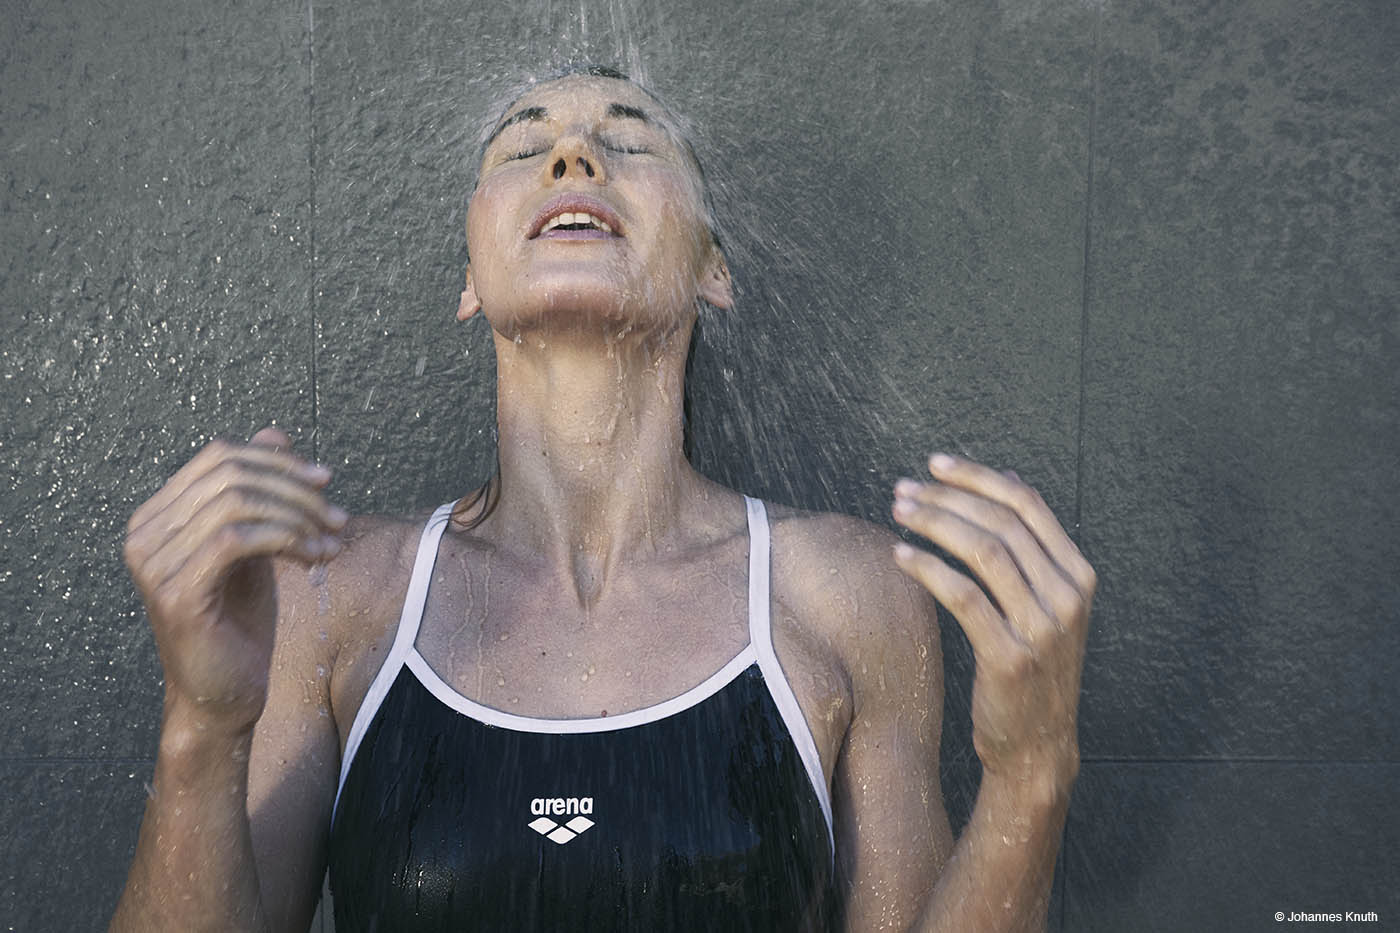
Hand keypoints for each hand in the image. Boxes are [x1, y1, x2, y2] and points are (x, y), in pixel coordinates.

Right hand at [123, 427, 346, 735]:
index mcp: (157, 515)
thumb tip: (275, 430)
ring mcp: (154, 564)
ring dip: (299, 517)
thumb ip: (258, 492)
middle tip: (338, 516)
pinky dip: (287, 540)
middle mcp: (144, 533)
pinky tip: (316, 561)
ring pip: (237, 502)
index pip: (219, 456)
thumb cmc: (238, 621)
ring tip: (332, 542)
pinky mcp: (177, 594)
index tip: (326, 480)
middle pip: (231, 473)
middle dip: (295, 488)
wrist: (222, 695)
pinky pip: (237, 539)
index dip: (277, 459)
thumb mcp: (254, 545)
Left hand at [891, 453, 1095, 785]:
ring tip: (898, 512)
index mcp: (1077, 575)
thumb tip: (1009, 476)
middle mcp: (1066, 597)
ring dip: (934, 524)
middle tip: (903, 489)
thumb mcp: (1045, 602)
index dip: (979, 476)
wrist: (1038, 746)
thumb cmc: (1032, 666)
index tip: (936, 463)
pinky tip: (900, 555)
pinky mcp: (1010, 658)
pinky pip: (963, 598)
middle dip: (947, 498)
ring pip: (984, 552)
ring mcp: (1042, 629)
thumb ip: (1031, 545)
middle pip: (1002, 522)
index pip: (1028, 504)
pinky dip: (929, 569)